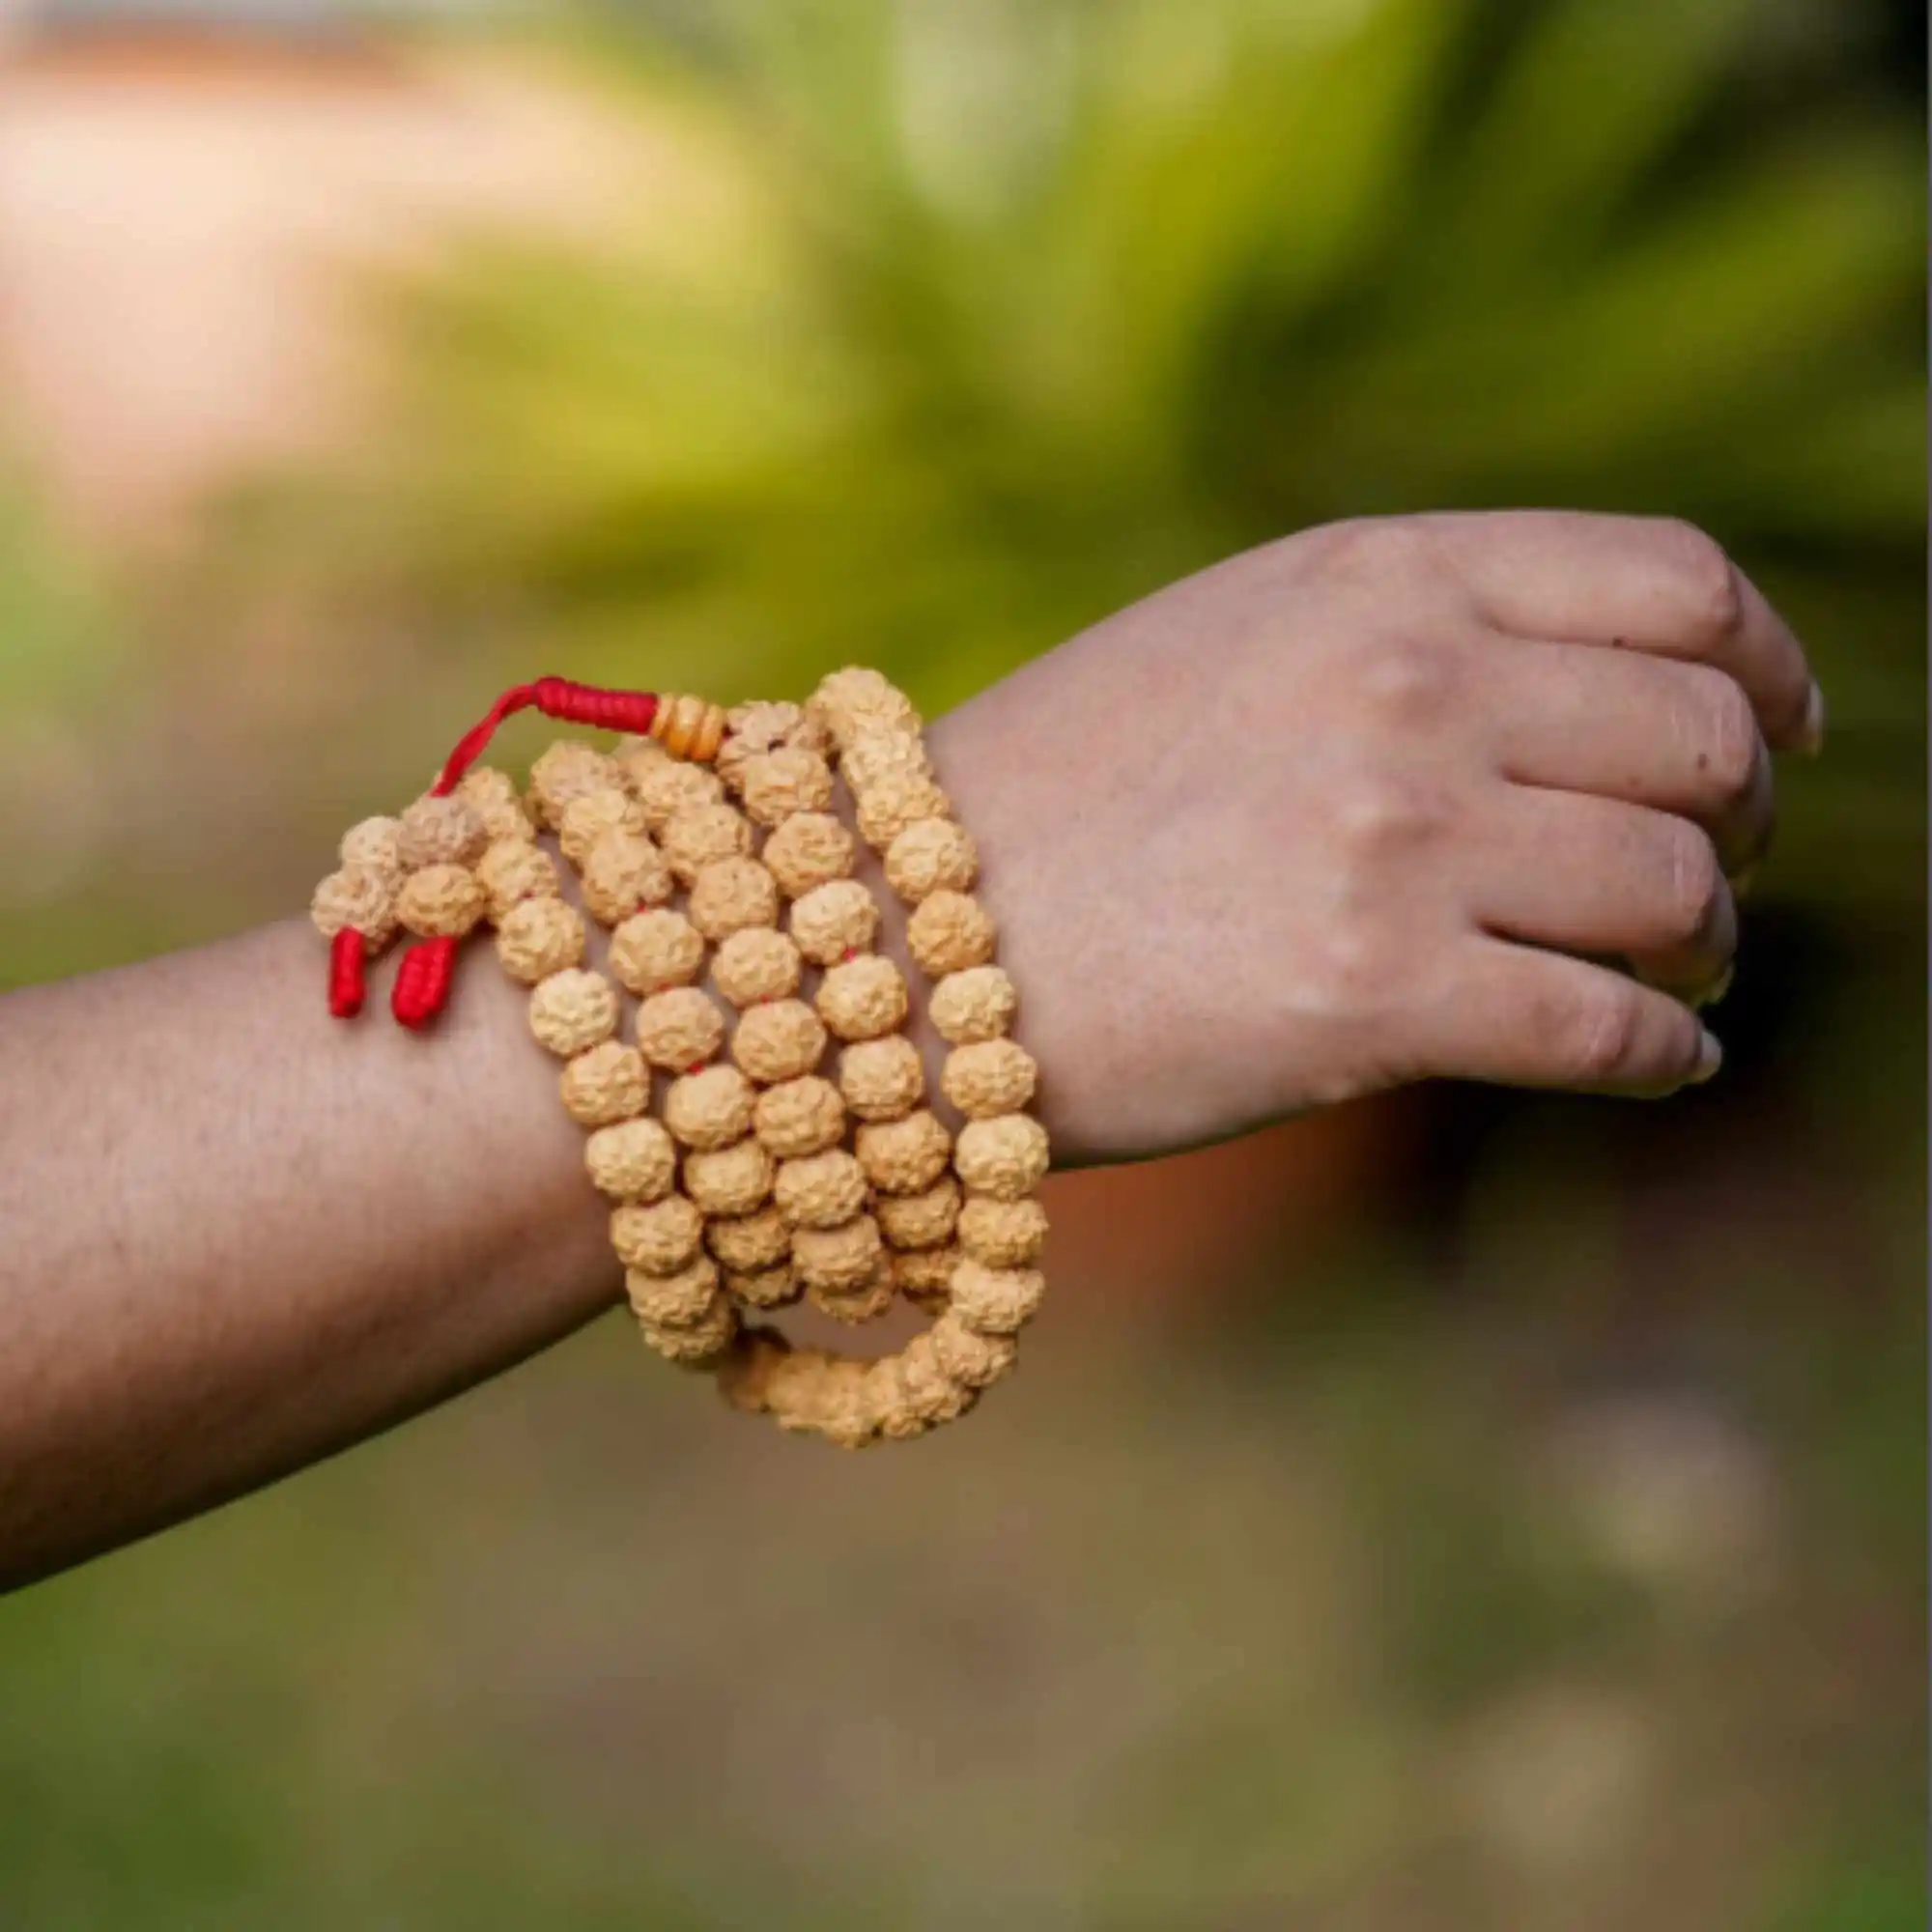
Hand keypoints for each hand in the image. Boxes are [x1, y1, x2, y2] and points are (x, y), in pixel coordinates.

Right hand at [930, 512, 1820, 1164]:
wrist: (898, 933)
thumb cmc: (1064, 795)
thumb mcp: (1238, 643)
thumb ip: (1413, 637)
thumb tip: (1603, 709)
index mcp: (1380, 574)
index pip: (1679, 584)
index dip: (1769, 666)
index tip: (1778, 734)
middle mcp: (1407, 682)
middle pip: (1705, 741)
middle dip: (1745, 821)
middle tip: (1710, 878)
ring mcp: (1394, 838)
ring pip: (1679, 891)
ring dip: (1707, 946)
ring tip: (1672, 977)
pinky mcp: (1372, 997)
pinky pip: (1609, 1030)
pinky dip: (1663, 1055)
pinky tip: (1656, 1062)